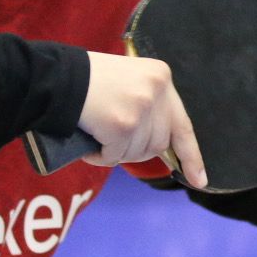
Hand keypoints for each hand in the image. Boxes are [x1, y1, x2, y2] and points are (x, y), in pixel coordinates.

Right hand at [77, 52, 206, 187]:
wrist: (57, 76)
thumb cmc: (88, 80)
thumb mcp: (130, 80)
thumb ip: (149, 105)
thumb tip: (162, 146)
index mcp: (161, 77)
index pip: (183, 124)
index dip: (191, 156)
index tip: (199, 179)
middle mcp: (157, 91)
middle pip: (158, 143)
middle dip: (137, 150)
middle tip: (113, 143)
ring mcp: (141, 108)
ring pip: (137, 152)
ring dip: (116, 152)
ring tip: (98, 137)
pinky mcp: (122, 124)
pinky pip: (115, 156)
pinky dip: (100, 156)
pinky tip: (89, 145)